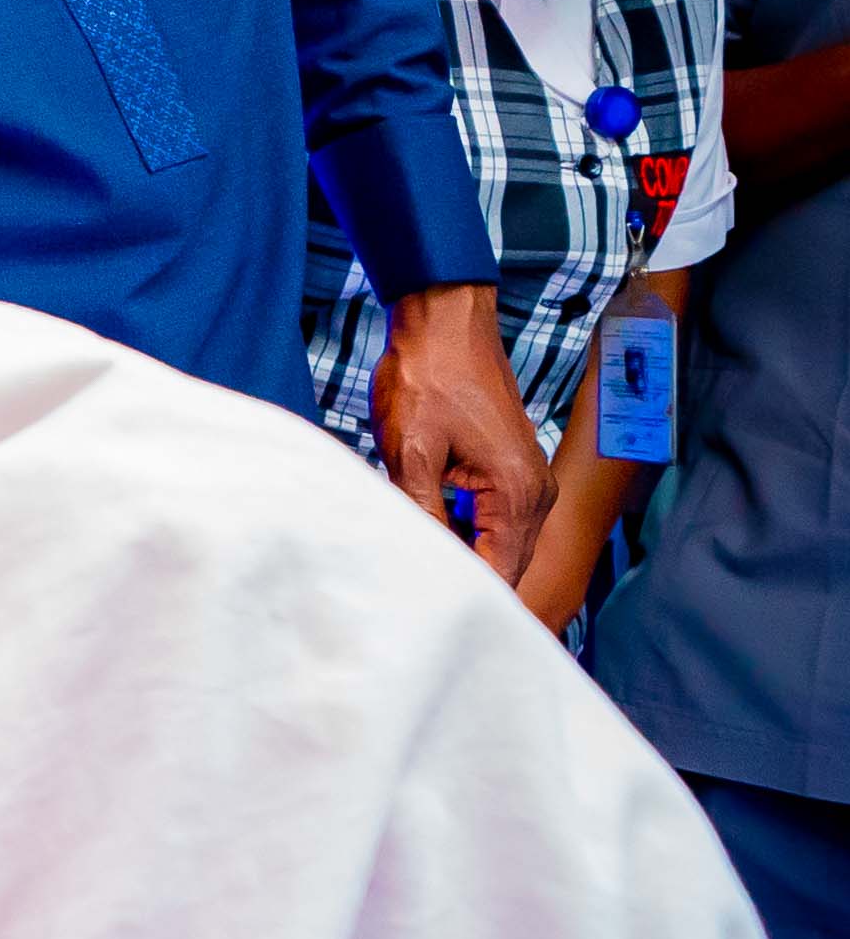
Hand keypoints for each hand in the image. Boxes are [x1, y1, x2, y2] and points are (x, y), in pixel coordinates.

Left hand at [367, 284, 547, 582]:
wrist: (444, 324)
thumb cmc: (427, 378)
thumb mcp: (411, 452)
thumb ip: (422, 513)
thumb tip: (419, 564)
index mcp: (519, 495)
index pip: (500, 574)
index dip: (462, 598)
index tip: (421, 614)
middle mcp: (536, 495)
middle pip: (502, 565)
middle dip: (458, 582)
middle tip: (404, 599)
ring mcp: (526, 483)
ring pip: (494, 544)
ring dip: (457, 556)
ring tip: (406, 569)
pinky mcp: (509, 472)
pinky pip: (489, 521)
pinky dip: (459, 531)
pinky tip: (421, 533)